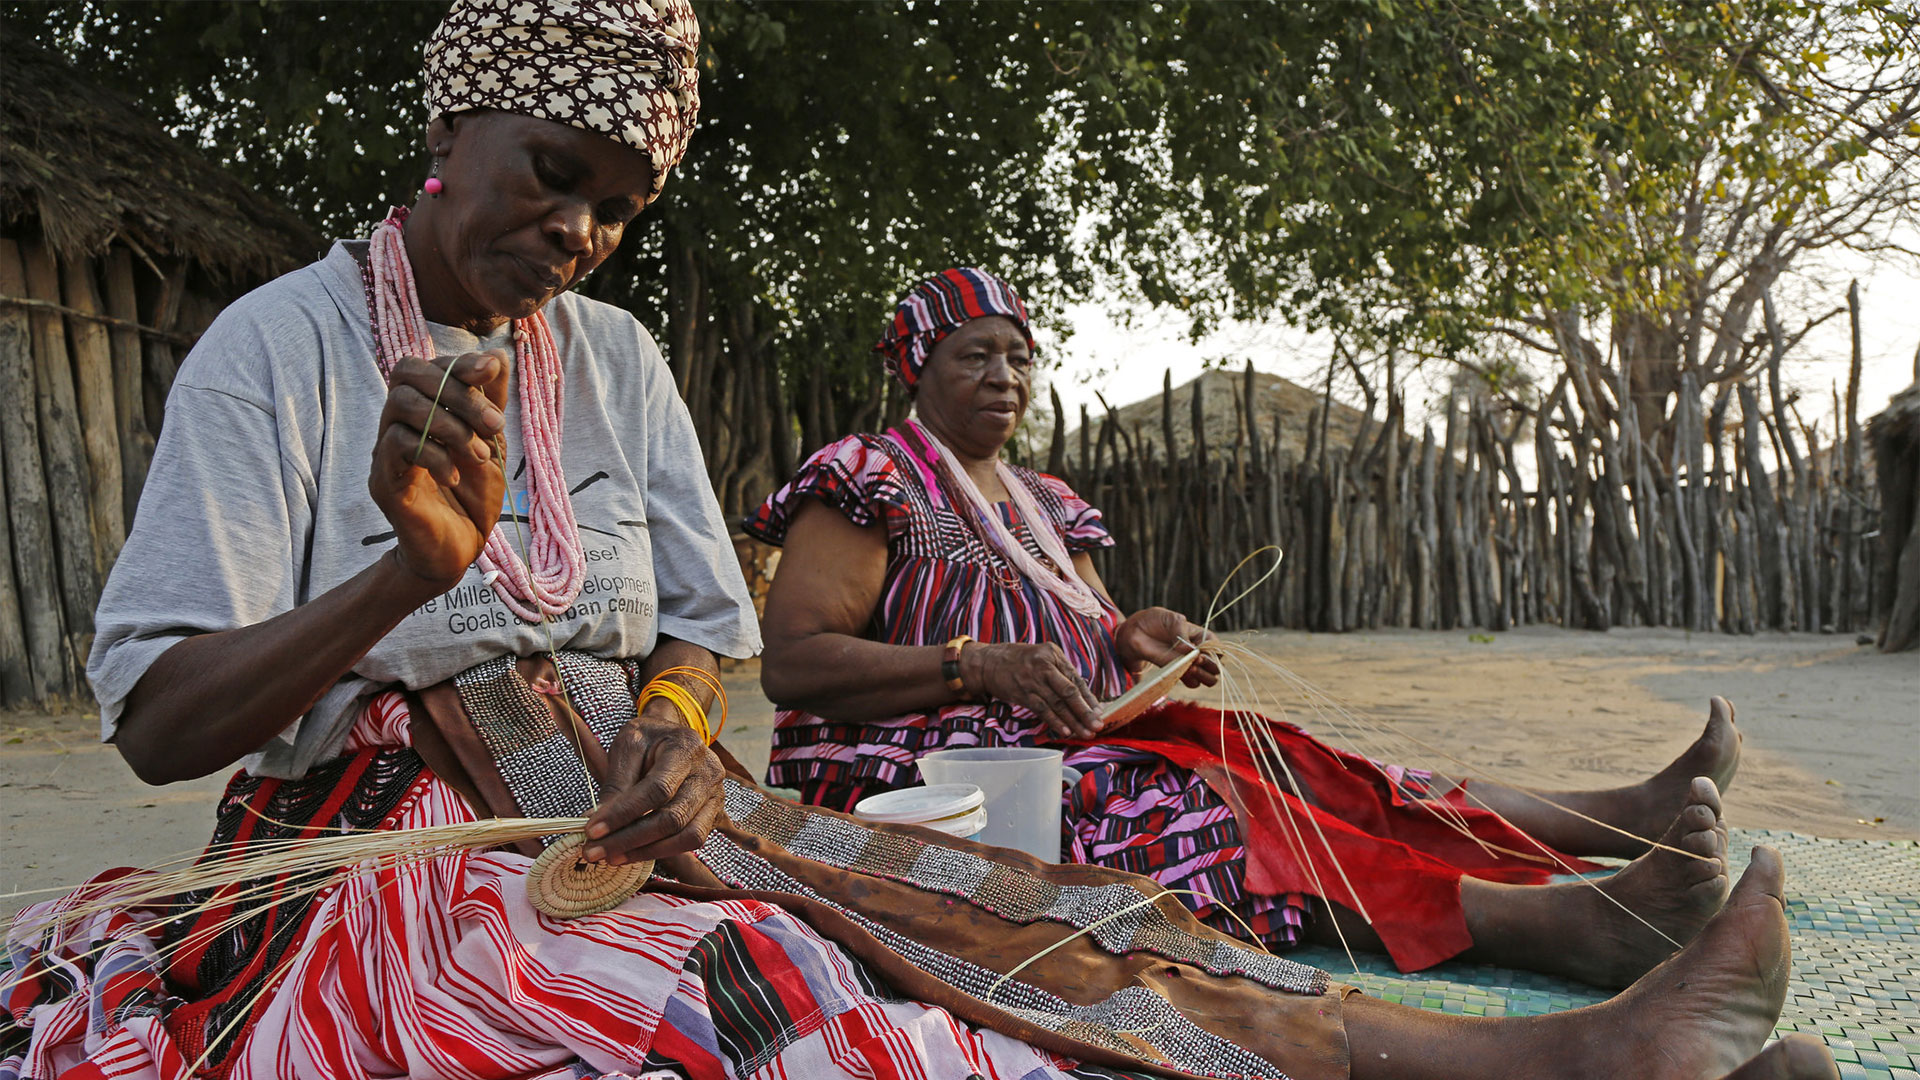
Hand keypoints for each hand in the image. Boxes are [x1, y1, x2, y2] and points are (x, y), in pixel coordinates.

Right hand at [368, 351, 510, 593]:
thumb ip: (491, 401)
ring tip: (480, 455)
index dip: (456, 362)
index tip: (491, 371)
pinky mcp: (383, 480)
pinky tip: (455, 476)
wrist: (459, 549)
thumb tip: (497, 355)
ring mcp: (385, 450)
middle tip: (495, 425)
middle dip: (457, 391)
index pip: (424, 365)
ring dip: (450, 425)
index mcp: (423, 411)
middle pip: (407, 374)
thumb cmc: (473, 494)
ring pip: (402, 405)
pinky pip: (397, 445)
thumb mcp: (491, 442)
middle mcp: (398, 424)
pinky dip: (434, 455)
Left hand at [583, 706, 725, 864]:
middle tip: (593, 852)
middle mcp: (708, 773)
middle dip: (629, 840)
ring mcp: (716, 796)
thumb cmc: (649, 739)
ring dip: (645, 852)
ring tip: (611, 857)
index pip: (658, 789)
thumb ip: (616, 783)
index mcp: (686, 748)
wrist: (672, 736)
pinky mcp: (713, 814)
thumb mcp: (627, 746)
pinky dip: (660, 851)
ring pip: (686, 836)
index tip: (592, 831)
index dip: (624, 813)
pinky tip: (633, 852)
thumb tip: (593, 822)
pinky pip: (691, 841)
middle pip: (672, 818)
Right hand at [960, 641, 1103, 738]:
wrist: (987, 662)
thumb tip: (1082, 696)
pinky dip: (1055, 721)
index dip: (1089, 697)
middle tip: (1098, 725)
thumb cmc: (1018, 660)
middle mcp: (1044, 665)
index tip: (1100, 711)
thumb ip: (1059, 671)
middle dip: (1085, 711)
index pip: (1076, 679)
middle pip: (1069, 691)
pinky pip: (1042, 709)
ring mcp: (1032, 680)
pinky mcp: (1022, 693)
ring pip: (1057, 703)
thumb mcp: (1041, 656)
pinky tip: (1065, 731)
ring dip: (1073, 721)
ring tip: (1085, 733)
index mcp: (1053, 654)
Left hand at [1113, 608, 1219, 688]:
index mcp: (1201, 636)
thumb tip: (1189, 649)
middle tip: (1197, 661)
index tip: (1201, 651)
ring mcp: (1189, 664)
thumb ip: (1180, 631)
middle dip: (1210, 666)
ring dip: (1203, 676)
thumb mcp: (1170, 618)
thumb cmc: (1155, 620)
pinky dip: (1191, 681)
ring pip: (1209, 678)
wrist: (1135, 632)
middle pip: (1216, 666)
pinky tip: (1183, 674)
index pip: (1217, 647)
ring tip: (1191, 669)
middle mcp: (1199, 652)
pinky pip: (1193, 683)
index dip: (1213, 652)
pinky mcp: (1178, 673)